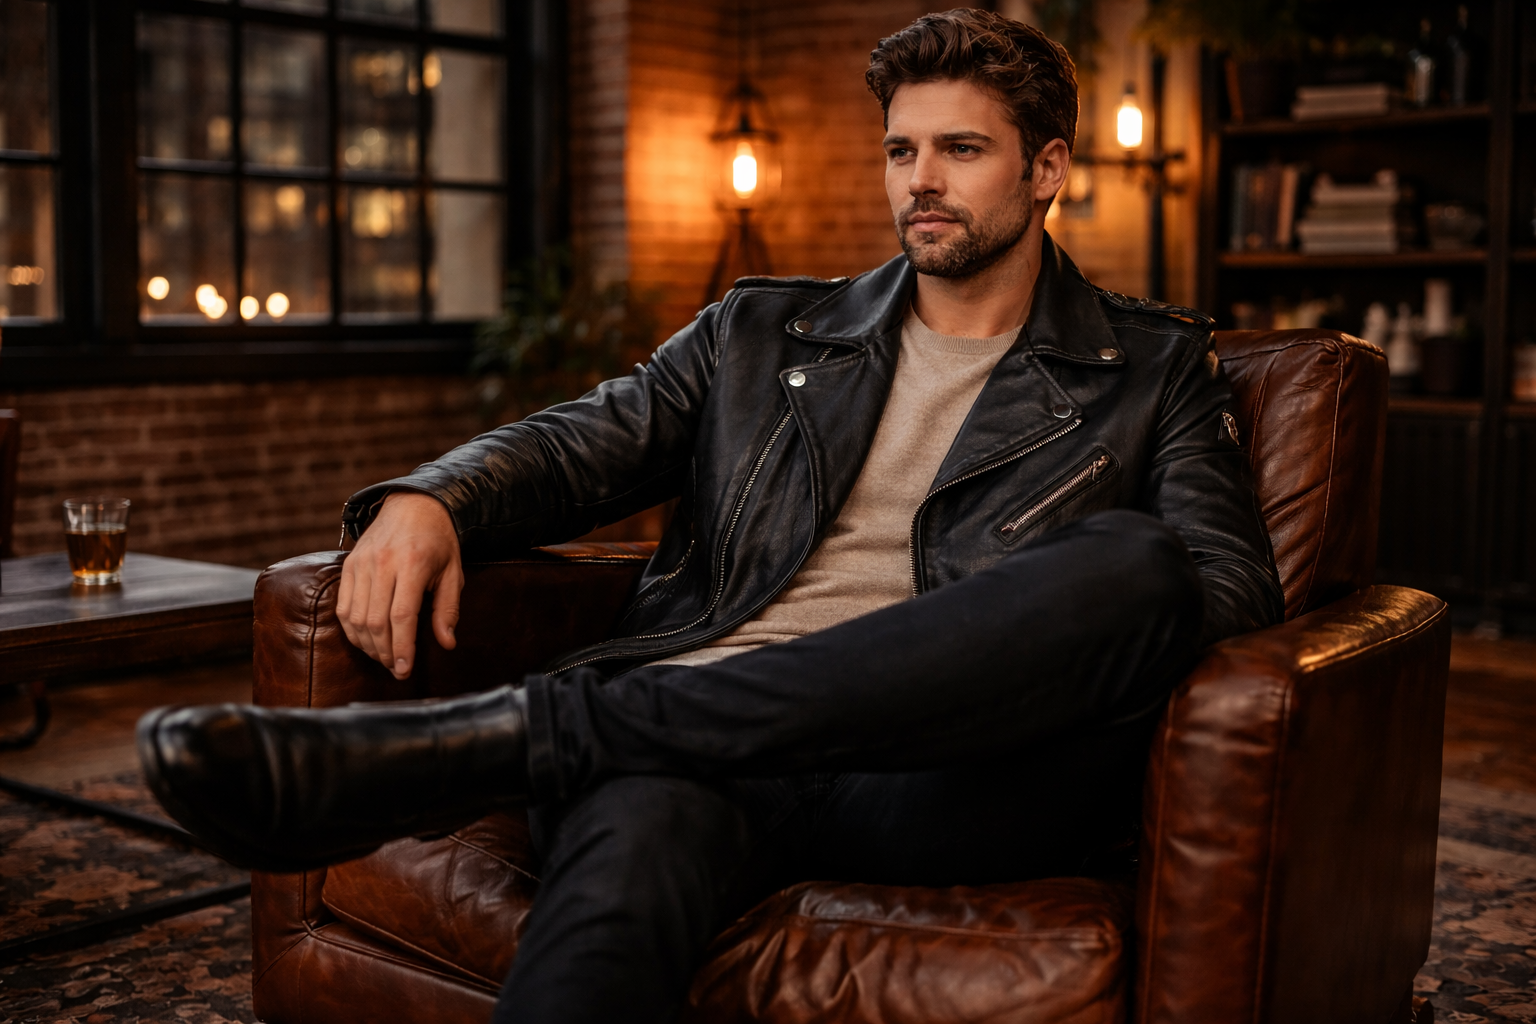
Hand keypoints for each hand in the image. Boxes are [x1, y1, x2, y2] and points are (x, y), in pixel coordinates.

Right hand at [337, 492, 463, 679]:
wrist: (413, 505)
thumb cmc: (438, 542)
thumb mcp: (454, 573)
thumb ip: (448, 609)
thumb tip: (447, 643)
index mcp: (413, 564)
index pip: (401, 615)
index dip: (402, 647)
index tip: (405, 670)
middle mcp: (383, 563)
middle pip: (375, 621)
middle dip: (385, 652)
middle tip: (396, 668)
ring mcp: (361, 564)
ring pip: (355, 617)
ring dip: (368, 645)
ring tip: (384, 657)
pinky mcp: (348, 565)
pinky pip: (343, 607)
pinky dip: (352, 630)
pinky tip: (366, 641)